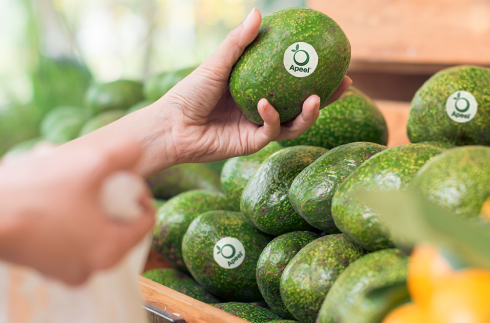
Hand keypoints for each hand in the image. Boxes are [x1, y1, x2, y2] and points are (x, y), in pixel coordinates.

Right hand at [0, 139, 154, 287]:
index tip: (123, 177)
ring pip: (92, 232)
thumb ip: (125, 153)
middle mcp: (91, 270)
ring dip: (87, 206)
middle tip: (93, 178)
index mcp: (110, 251)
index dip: (140, 193)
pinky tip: (48, 196)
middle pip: (119, 228)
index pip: (145, 222)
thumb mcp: (90, 161)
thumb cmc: (35, 190)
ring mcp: (63, 272)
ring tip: (67, 182)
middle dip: (111, 199)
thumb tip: (140, 148)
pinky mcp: (41, 267)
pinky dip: (66, 218)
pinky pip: (68, 240)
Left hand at [161, 8, 351, 163]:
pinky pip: (270, 131)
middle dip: (326, 97)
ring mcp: (258, 128)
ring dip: (309, 113)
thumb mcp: (218, 63)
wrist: (172, 126)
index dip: (314, 72)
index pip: (292, 81)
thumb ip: (238, 41)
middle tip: (345, 83)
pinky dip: (272, 116)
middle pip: (302, 105)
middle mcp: (261, 109)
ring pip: (294, 124)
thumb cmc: (190, 93)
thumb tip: (259, 11)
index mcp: (256, 89)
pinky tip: (265, 103)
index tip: (333, 59)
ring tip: (317, 98)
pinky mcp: (251, 143)